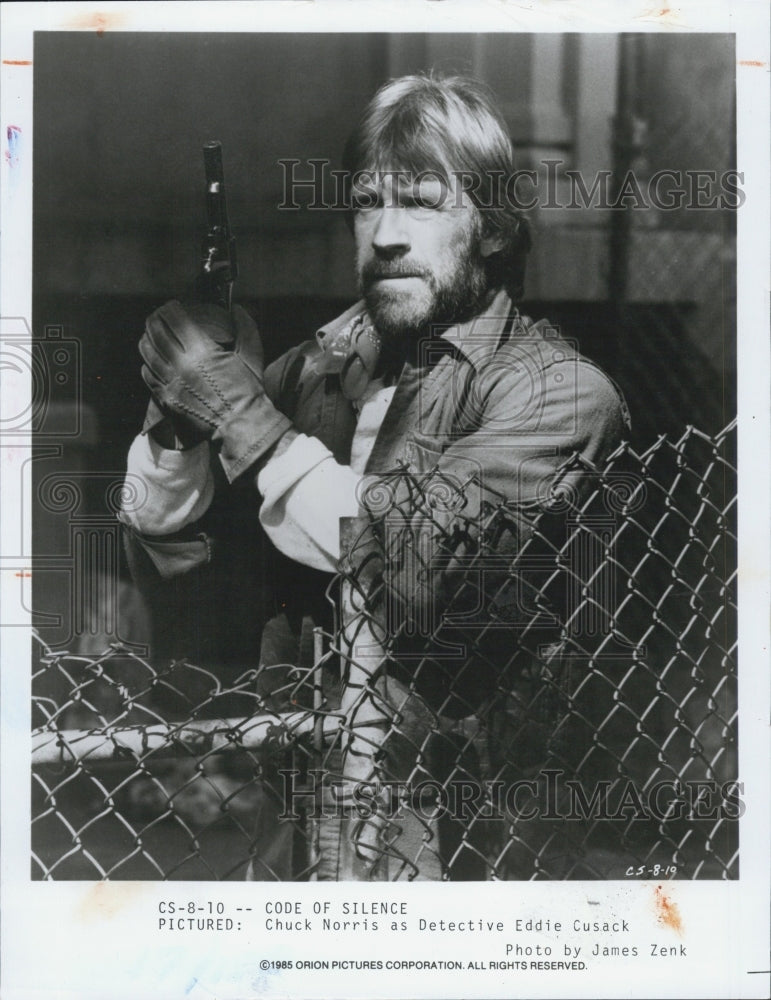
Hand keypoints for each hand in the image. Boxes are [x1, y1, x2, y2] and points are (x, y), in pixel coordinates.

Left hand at [140, 301, 291, 479]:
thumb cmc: (248, 392)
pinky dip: (147, 364)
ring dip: (146, 339)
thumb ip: (246, 329)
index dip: (170, 309)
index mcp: (203, 352)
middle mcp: (183, 366)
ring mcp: (172, 384)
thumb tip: (238, 309)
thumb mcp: (252, 356)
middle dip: (154, 320)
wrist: (241, 425)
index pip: (176, 321)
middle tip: (156, 316)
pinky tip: (150, 360)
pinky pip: (149, 376)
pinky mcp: (167, 399)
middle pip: (157, 334)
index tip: (172, 306)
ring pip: (148, 354)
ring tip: (149, 334)